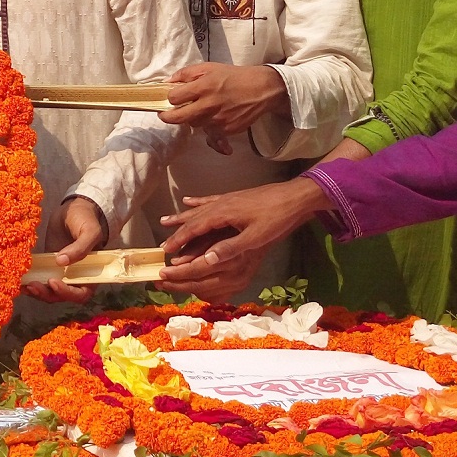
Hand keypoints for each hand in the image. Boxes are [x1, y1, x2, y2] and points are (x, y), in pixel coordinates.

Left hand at [25, 197, 106, 302]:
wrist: (74, 209)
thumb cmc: (87, 220)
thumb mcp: (90, 231)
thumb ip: (81, 247)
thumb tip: (62, 261)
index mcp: (90, 274)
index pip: (81, 293)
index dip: (67, 293)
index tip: (54, 282)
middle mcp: (76, 278)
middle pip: (62, 296)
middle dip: (48, 294)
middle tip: (33, 285)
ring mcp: (60, 272)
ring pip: (49, 291)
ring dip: (38, 291)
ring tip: (25, 285)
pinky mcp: (47, 266)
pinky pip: (40, 278)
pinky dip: (31, 283)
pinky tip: (20, 281)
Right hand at [158, 176, 331, 299]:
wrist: (294, 196)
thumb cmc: (276, 218)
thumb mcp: (255, 237)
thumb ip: (230, 248)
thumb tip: (206, 260)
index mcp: (222, 214)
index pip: (195, 228)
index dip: (179, 240)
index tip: (166, 250)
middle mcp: (220, 204)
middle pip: (192, 218)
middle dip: (177, 231)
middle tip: (162, 243)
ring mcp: (226, 199)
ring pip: (198, 209)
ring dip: (182, 216)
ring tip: (166, 220)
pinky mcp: (234, 197)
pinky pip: (209, 200)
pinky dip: (197, 201)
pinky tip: (189, 201)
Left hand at [161, 63, 288, 147]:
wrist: (261, 89)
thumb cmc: (233, 76)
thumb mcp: (209, 68)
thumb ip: (186, 74)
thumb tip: (168, 82)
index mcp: (203, 87)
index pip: (174, 98)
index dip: (169, 98)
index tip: (169, 98)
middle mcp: (209, 105)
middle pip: (179, 118)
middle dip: (168, 117)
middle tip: (165, 114)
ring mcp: (218, 120)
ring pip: (194, 124)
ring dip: (192, 119)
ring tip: (199, 110)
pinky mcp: (227, 130)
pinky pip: (210, 133)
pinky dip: (208, 127)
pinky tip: (212, 119)